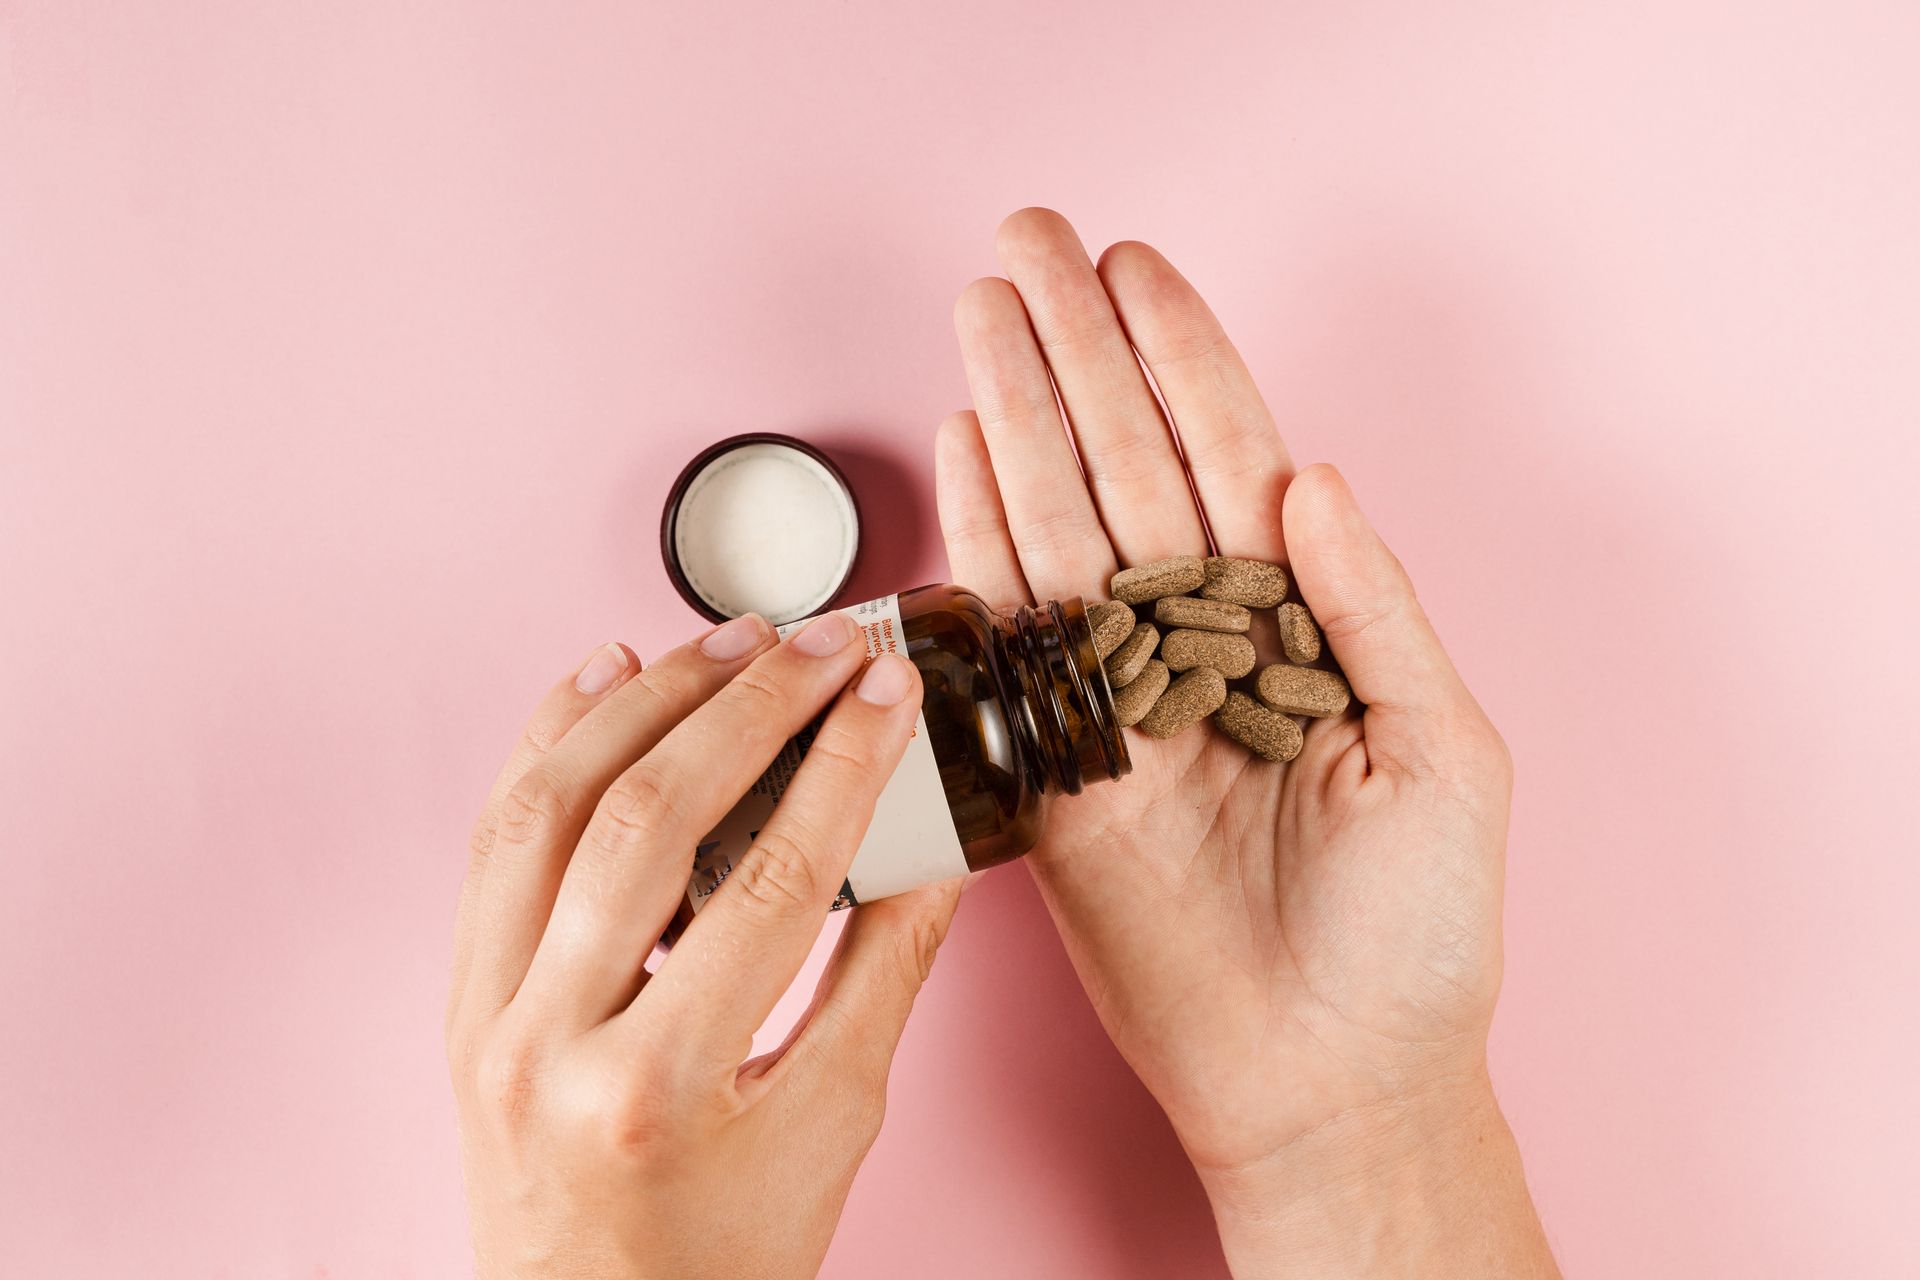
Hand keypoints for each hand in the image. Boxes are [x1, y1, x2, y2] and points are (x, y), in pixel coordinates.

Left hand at [446, 615, 960, 1278]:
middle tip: (819, 644)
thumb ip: (882, 975)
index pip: (769, 885)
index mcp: (661, 1090)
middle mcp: (548, 1043)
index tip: (886, 691)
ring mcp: (484, 1018)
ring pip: (546, 807)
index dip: (840, 768)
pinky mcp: (460, 1000)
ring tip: (726, 641)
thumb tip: (931, 846)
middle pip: (647, 820)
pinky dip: (547, 744)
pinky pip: (492, 843)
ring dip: (643, 704)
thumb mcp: (834, 1127)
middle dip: (748, 707)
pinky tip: (604, 679)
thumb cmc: (723, 1257)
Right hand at [937, 210, 1556, 1274]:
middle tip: (1025, 241)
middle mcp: (1198, 639)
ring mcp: (1118, 694)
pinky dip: (980, 538)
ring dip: (1016, 411)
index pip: (1229, 454)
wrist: (1326, 1076)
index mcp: (1296, 622)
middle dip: (1075, 347)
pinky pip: (1009, 632)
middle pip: (1127, 461)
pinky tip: (965, 448)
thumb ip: (1370, 607)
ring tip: (979, 310)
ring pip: (1058, 522)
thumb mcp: (1443, 753)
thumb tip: (1308, 478)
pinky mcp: (1053, 764)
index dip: (1180, 356)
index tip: (1133, 264)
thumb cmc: (1417, 932)